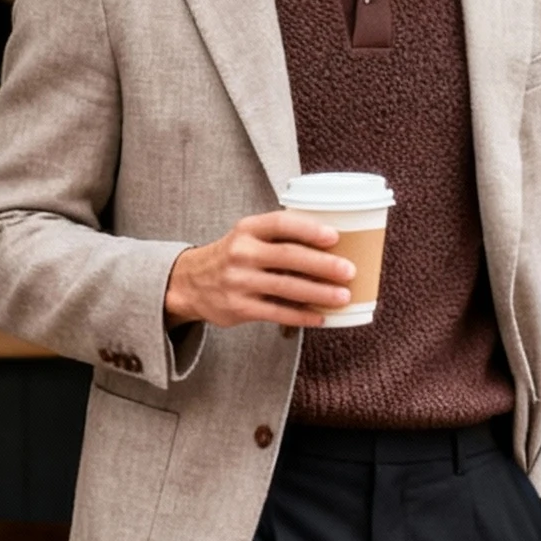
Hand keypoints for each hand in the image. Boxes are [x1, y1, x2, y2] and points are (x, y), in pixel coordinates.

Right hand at [165, 212, 354, 330]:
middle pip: (288, 257)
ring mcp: (239, 282)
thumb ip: (280, 236)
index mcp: (247, 229)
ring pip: (286, 288)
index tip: (334, 237)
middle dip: (322, 265)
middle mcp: (241, 253)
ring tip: (343, 296)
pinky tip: (321, 316)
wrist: (190, 283)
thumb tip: (334, 243)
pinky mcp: (239, 308)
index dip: (309, 229)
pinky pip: (277, 313)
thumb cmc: (233, 256)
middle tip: (349, 271)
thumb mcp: (248, 236)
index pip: (281, 224)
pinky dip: (302, 316)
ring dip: (319, 293)